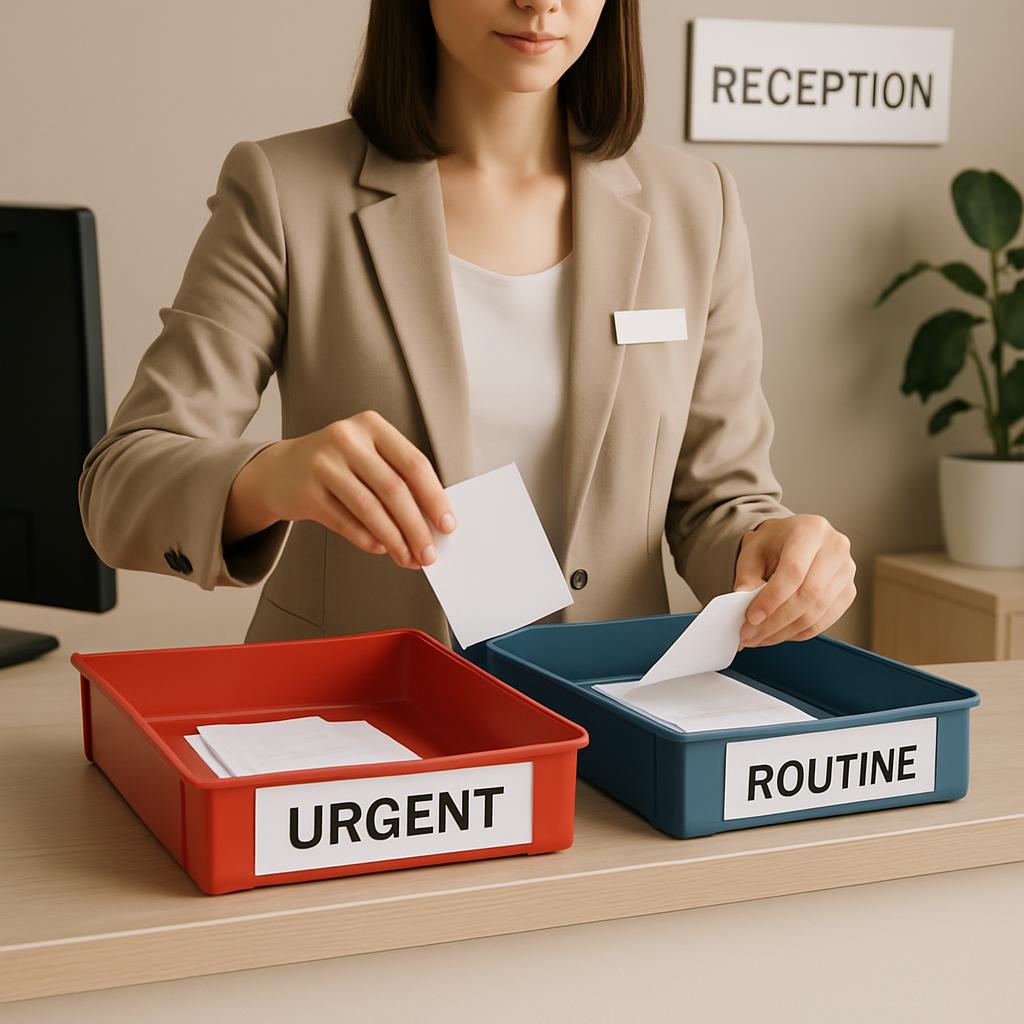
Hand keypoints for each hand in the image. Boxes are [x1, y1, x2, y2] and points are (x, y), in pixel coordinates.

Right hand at [224, 410, 455, 569]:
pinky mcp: (306, 491)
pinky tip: (381, 549)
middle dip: (416, 527)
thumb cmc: (338, 466)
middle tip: (429, 554)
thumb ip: (400, 480)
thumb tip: (434, 523)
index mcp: (372, 425)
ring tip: (409, 559)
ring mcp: (323, 463)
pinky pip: (346, 523)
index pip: (413, 463)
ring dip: (395, 540)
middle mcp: (347, 438)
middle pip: (393, 489)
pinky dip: (368, 540)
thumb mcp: (369, 457)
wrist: (279, 471)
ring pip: (370, 509)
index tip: (448, 525)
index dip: (434, 497)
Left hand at [732, 515, 855, 647]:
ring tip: (759, 638)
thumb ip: (746, 576)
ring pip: (817, 612)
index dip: (772, 599)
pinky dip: (798, 632)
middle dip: (776, 621)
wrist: (792, 539)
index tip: (751, 618)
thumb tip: (742, 603)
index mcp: (811, 530)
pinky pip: (824, 621)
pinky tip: (777, 634)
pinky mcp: (848, 592)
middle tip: (750, 634)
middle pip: (809, 595)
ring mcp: (846, 571)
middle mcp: (835, 548)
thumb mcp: (752, 550)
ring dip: (784, 631)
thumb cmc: (773, 543)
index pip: (794, 571)